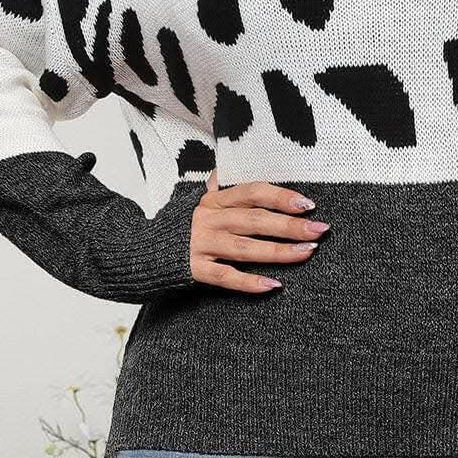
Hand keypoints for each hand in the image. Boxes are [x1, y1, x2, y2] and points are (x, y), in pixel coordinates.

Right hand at [188, 170, 330, 292]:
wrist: (137, 250)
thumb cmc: (176, 226)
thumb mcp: (194, 202)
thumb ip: (213, 189)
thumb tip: (221, 172)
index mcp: (214, 201)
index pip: (253, 192)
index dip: (281, 197)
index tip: (307, 204)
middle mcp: (209, 219)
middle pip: (255, 220)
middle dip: (290, 224)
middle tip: (320, 230)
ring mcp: (201, 244)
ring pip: (246, 248)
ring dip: (279, 251)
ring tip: (307, 252)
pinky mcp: (195, 269)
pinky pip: (226, 277)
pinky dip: (250, 282)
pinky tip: (274, 285)